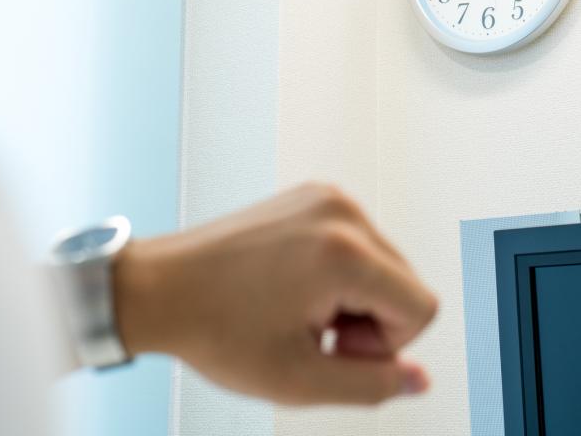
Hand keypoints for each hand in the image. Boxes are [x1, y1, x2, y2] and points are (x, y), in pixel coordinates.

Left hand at [112, 183, 438, 404]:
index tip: (334, 345)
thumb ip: (373, 385)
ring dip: (353, 297)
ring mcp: (326, 197)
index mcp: (344, 251)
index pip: (422, 307)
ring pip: (384, 264)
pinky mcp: (312, 196)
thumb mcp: (299, 380)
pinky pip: (357, 243)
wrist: (158, 289)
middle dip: (370, 320)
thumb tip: (418, 379)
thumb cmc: (212, 326)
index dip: (386, 346)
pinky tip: (293, 287)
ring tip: (298, 309)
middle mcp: (340, 212)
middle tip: (312, 331)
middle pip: (406, 282)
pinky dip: (337, 272)